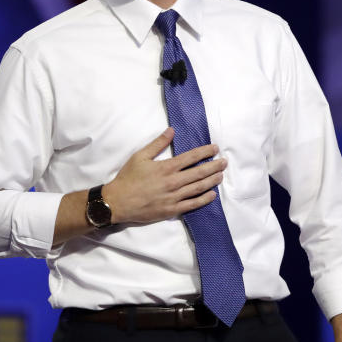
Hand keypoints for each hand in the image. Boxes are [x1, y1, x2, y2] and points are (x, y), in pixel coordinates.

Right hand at [103, 127, 224, 223]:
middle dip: (214, 166)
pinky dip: (204, 199)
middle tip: (224, 162)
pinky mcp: (171, 210)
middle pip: (199, 173)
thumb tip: (172, 131)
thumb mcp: (140, 156)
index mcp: (166, 167)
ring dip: (212, 181)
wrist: (117, 202)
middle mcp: (173, 182)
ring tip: (221, 175)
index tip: (215, 148)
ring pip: (198, 188)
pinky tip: (212, 195)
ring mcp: (174, 197)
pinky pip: (192, 205)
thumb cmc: (128, 178)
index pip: (191, 157)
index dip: (205, 152)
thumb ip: (158, 144)